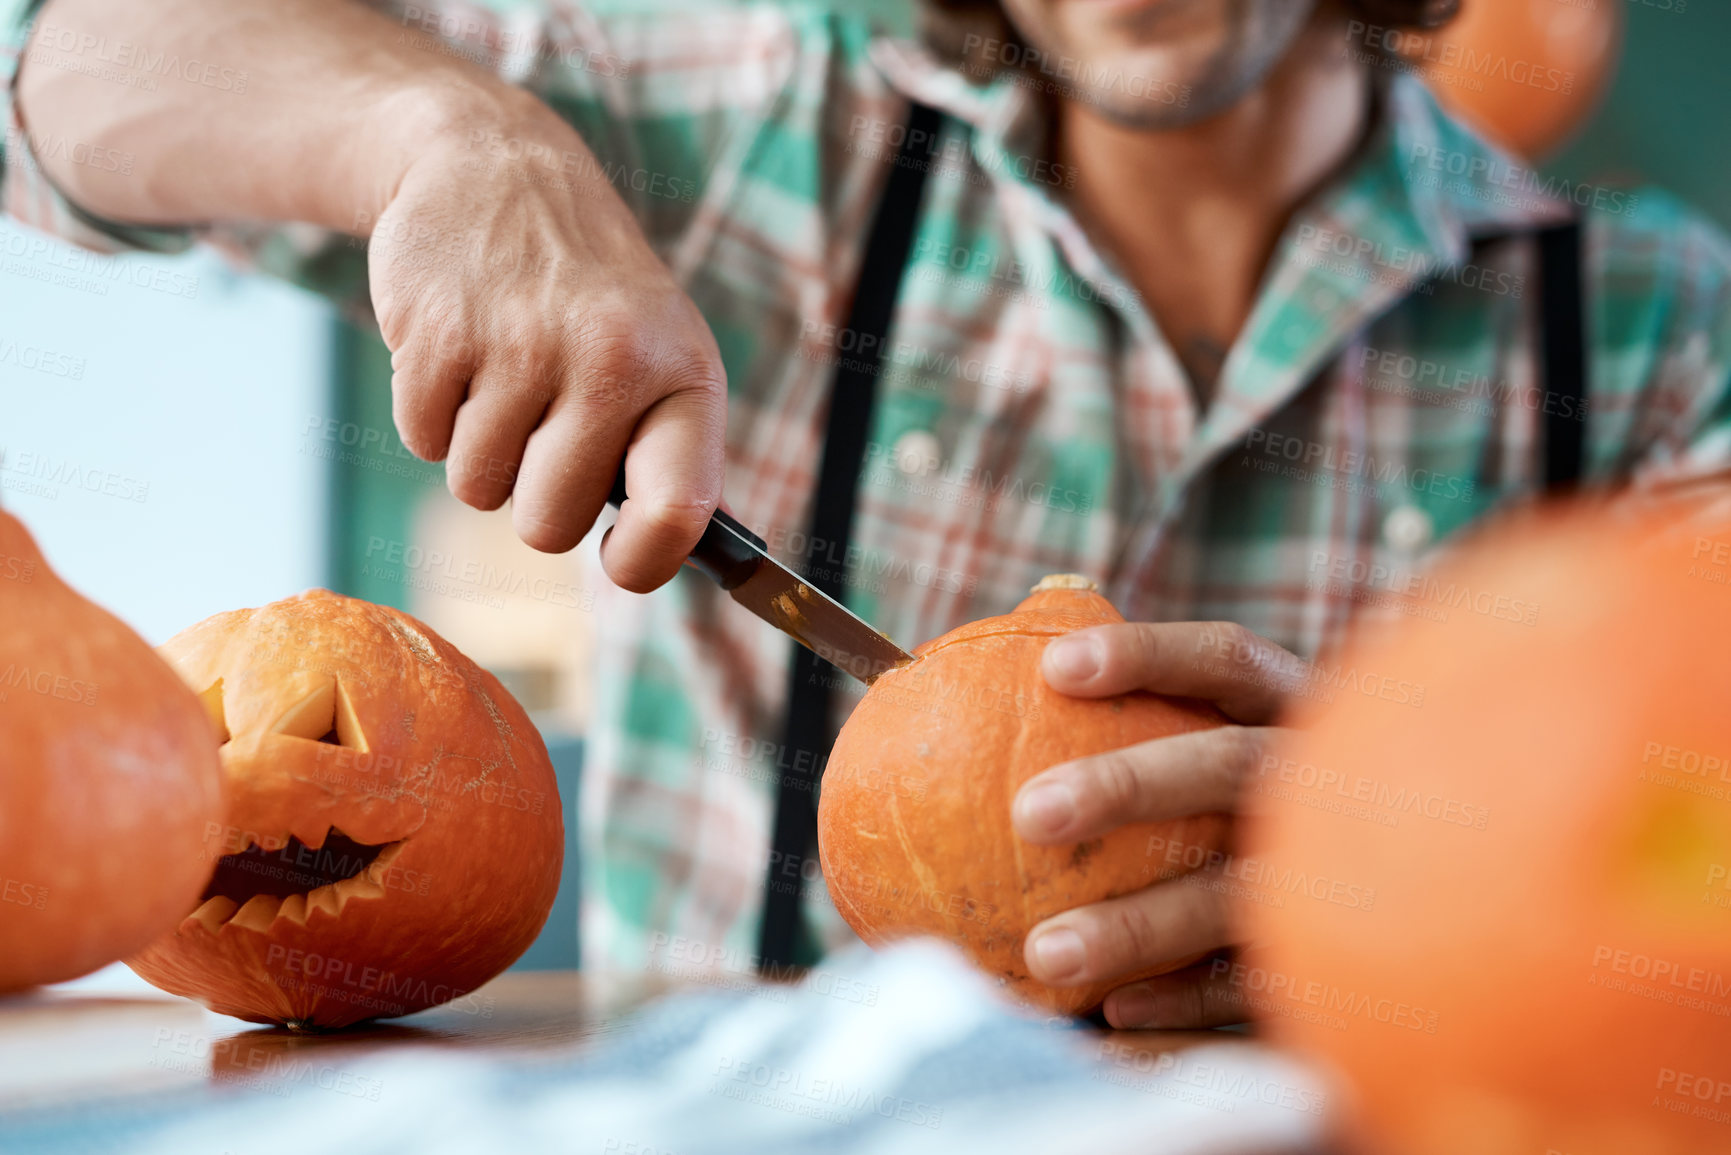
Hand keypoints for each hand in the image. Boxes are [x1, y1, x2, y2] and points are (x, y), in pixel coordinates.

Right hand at [367, 91, 725, 590]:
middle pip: (549, 526)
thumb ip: (667, 457)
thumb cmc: (590, 294)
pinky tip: (460, 351)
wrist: (496, 166)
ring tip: (503, 372)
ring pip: (478, 490)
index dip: (642, 563)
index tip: (618, 558)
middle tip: (541, 430)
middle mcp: (611, 360)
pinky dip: (429, 415)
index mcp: (682, 375)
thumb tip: (659, 566)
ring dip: (479, 450)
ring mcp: (522, 344)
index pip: (677, 513)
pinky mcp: (438, 333)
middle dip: (534, 498)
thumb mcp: (659, 352)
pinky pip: (421, 443)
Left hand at [1012, 621, 1311, 1028]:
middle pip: (1229, 766)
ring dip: (1138, 924)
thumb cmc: (1253, 793)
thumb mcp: (1224, 733)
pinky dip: (1184, 1000)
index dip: (1147, 654)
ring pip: (1234, 893)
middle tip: (1027, 811)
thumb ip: (1148, 697)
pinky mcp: (1337, 955)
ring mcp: (1335, 869)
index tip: (1051, 667)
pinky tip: (1111, 1013)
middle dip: (1130, 784)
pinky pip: (1255, 981)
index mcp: (1292, 709)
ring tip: (1043, 954)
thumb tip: (1033, 623)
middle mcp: (1319, 780)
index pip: (1227, 660)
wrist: (1412, 889)